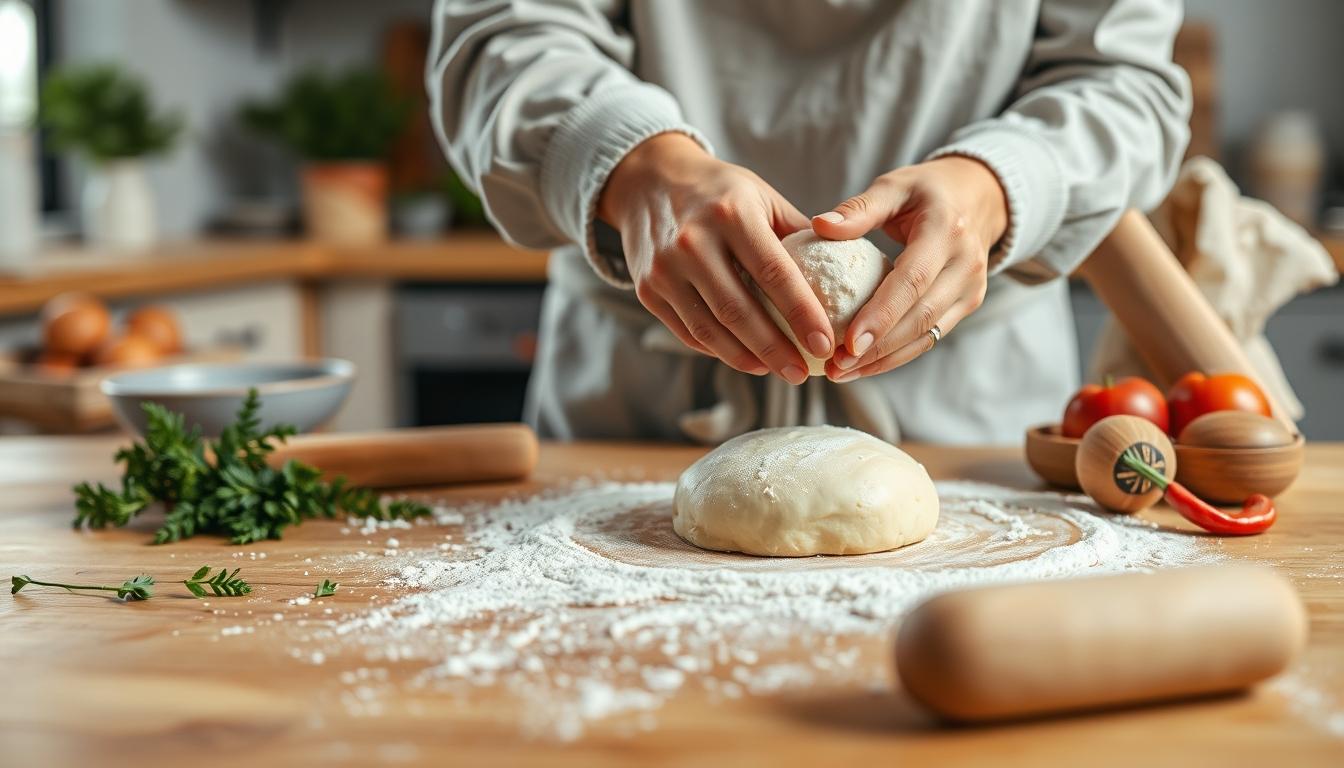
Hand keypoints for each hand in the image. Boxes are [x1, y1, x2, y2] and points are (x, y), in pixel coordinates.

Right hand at [599, 134, 832, 384]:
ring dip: (747, 359)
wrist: (649, 181)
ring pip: (710, 330)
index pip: (774, 273)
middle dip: (776, 350)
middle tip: (803, 373)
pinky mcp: (647, 290)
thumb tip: (844, 274)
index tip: (825, 343)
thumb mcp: (761, 196)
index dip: (802, 314)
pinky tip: (746, 358)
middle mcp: (693, 242)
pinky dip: (719, 351)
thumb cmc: (720, 192)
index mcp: (731, 214)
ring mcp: (665, 269)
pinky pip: (688, 332)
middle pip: (739, 311)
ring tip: (778, 372)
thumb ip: (797, 233)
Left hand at [810, 156, 1007, 380]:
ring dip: (885, 360)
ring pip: (927, 335)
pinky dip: (897, 355)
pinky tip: (864, 366)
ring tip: (843, 372)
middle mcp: (965, 264)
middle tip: (837, 366)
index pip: (913, 280)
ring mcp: (971, 288)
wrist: (979, 197)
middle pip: (921, 316)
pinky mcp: (967, 305)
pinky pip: (930, 336)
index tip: (848, 341)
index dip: (882, 314)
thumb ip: (859, 208)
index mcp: (946, 231)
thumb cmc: (926, 190)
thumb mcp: (894, 186)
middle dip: (879, 348)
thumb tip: (819, 226)